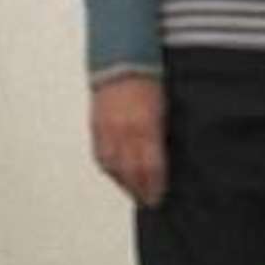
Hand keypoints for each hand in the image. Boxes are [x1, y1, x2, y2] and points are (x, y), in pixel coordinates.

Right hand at [89, 74, 167, 208]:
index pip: (150, 165)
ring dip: (123, 183)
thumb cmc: (151, 83)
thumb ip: (163, 135)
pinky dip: (109, 169)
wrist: (121, 62)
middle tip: (149, 202)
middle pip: (130, 170)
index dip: (154, 185)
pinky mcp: (96, 127)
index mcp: (146, 126)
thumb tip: (168, 159)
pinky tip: (117, 175)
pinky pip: (100, 154)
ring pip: (113, 166)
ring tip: (134, 193)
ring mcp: (107, 129)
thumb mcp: (165, 109)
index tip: (159, 197)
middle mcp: (124, 130)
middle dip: (139, 189)